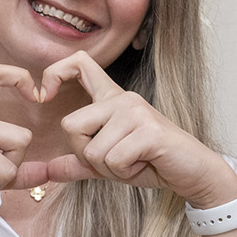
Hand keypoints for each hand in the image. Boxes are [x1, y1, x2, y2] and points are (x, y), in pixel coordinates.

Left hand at [20, 52, 236, 206]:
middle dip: (86, 155)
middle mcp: (122, 99)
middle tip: (113, 159)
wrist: (192, 172)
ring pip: (92, 150)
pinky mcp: (149, 131)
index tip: (44, 96)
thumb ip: (78, 163)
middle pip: (70, 125)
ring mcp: (136, 112)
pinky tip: (142, 164)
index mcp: (111, 99)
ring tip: (133, 161)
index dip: (55, 73)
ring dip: (109, 169)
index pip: (79, 63)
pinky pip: (114, 159)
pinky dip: (124, 172)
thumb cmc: (151, 162)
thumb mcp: (108, 164)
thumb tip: (46, 171)